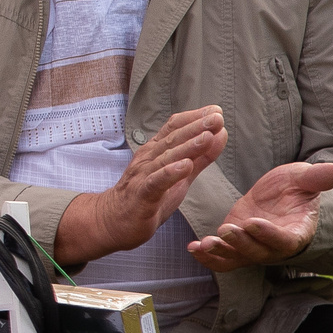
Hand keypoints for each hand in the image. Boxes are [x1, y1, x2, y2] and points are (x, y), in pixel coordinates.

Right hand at [57, 105, 226, 264]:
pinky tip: (185, 166)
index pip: (174, 128)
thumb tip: (220, 134)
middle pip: (172, 139)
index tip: (216, 110)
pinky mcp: (141, 195)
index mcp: (156, 152)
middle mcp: (148, 159)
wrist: (112, 221)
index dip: (194, 118)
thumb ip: (200, 157)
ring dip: (188, 147)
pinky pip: (156, 182)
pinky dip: (170, 173)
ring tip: (207, 136)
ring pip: (166, 158)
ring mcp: (143, 176)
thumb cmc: (147, 197)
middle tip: (217, 117)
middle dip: (196, 127)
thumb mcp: (179, 175)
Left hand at [189, 159, 332, 270]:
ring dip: (220, 252)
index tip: (253, 223)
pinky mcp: (236, 246)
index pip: (285, 239)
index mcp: (295, 231)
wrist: (281, 199)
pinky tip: (192, 248)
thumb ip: (316, 179)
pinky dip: (207, 257)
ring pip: (238, 257)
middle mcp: (274, 246)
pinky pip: (223, 259)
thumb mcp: (303, 179)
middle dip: (241, 243)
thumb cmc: (295, 189)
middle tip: (225, 229)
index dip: (270, 234)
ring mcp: (253, 249)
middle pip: (258, 252)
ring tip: (203, 243)